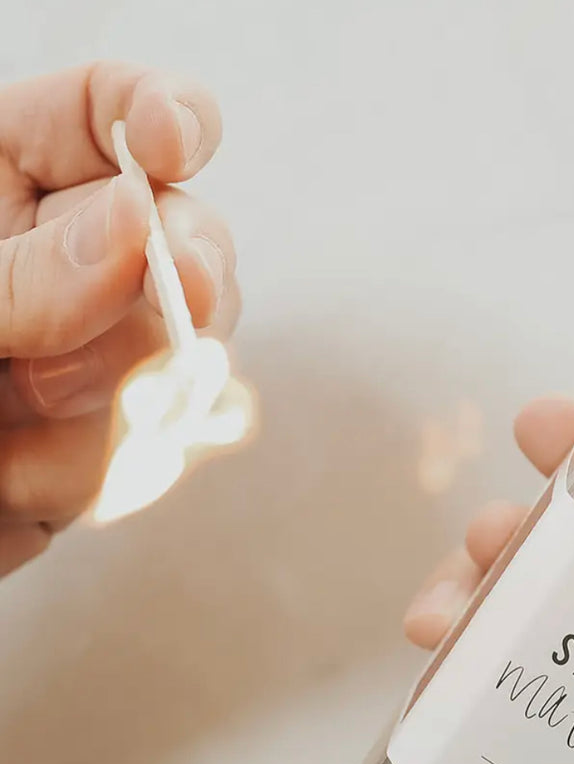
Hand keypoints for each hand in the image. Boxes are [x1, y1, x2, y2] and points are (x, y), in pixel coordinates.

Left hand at [0, 62, 237, 575]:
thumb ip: (23, 271)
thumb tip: (137, 225)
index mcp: (4, 178)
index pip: (109, 114)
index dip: (167, 113)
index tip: (173, 145)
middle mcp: (68, 255)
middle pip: (187, 238)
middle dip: (183, 278)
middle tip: (183, 297)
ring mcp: (96, 345)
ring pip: (181, 354)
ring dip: (113, 396)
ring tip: (13, 411)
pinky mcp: (103, 429)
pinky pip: (143, 447)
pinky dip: (81, 468)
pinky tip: (10, 471)